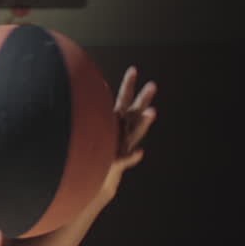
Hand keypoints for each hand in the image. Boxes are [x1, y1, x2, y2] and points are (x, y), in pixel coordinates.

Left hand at [99, 65, 157, 200]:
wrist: (99, 176)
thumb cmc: (96, 148)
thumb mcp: (95, 127)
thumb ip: (94, 110)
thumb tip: (91, 85)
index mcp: (118, 121)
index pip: (124, 99)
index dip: (128, 84)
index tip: (133, 69)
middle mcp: (125, 132)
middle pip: (135, 112)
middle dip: (144, 98)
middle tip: (153, 85)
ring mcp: (124, 146)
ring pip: (136, 132)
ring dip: (144, 123)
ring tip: (152, 112)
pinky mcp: (119, 161)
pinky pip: (125, 159)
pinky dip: (132, 156)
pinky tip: (140, 152)